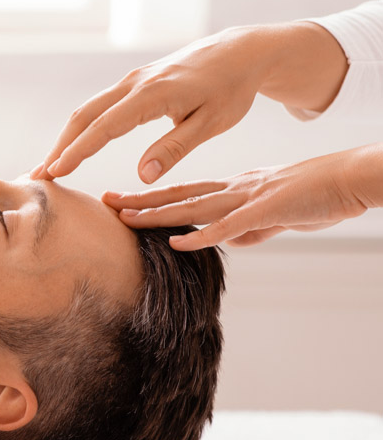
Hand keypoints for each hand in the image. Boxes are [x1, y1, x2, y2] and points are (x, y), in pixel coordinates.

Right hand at [32, 23, 346, 183]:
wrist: (240, 52)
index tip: (55, 174)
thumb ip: (175, 149)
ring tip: (49, 167)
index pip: (104, 127)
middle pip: (84, 116)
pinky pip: (99, 106)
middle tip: (38, 177)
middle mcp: (135, 83)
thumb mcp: (211, 123)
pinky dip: (81, 128)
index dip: (77, 152)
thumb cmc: (231, 90)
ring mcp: (132, 81)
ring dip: (66, 138)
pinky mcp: (134, 83)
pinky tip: (74, 147)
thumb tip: (141, 176)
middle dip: (59, 147)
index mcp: (152, 94)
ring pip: (87, 110)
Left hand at [101, 145, 382, 250]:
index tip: (120, 201)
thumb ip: (247, 228)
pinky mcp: (267, 209)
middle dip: (140, 201)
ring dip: (159, 215)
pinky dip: (203, 235)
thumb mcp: (273, 215)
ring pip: (194, 206)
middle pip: (178, 195)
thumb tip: (225, 241)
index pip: (183, 192)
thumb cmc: (316, 197)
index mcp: (234, 189)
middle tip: (105, 203)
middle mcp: (234, 189)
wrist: (352, 180)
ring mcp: (248, 197)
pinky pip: (229, 225)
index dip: (151, 197)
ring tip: (126, 219)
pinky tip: (178, 243)